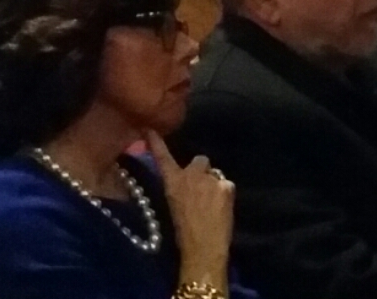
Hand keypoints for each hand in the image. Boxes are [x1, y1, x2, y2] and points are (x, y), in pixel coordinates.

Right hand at [144, 131, 233, 290]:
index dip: (156, 143)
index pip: (163, 157)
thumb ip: (178, 187)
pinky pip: (226, 185)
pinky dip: (225, 194)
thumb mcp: (172, 205)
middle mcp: (191, 174)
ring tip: (211, 203)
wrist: (203, 248)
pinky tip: (222, 208)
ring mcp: (210, 179)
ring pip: (214, 174)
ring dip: (214, 183)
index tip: (150, 128)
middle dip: (201, 171)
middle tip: (202, 190)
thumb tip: (186, 181)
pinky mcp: (227, 185)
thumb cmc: (184, 232)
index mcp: (173, 182)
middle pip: (200, 161)